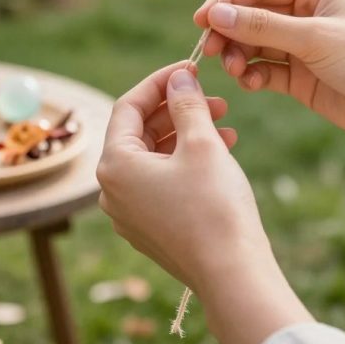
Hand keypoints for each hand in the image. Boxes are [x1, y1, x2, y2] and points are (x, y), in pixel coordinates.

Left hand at [97, 62, 311, 343]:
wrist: (232, 275)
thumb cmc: (214, 206)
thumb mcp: (201, 142)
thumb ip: (186, 102)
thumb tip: (178, 77)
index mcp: (115, 165)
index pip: (129, 105)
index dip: (161, 81)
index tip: (190, 68)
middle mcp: (112, 190)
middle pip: (140, 131)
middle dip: (178, 109)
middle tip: (215, 99)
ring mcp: (130, 213)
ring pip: (154, 156)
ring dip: (187, 134)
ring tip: (226, 125)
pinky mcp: (150, 228)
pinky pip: (161, 181)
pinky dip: (186, 160)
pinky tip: (221, 151)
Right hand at [195, 0, 344, 177]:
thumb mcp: (315, 38)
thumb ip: (262, 27)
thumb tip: (216, 14)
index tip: (203, 19)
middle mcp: (307, 13)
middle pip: (252, 14)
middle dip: (230, 31)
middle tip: (211, 50)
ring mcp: (303, 45)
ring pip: (255, 43)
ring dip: (239, 55)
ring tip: (235, 70)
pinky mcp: (302, 77)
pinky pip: (266, 70)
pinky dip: (253, 75)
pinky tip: (252, 83)